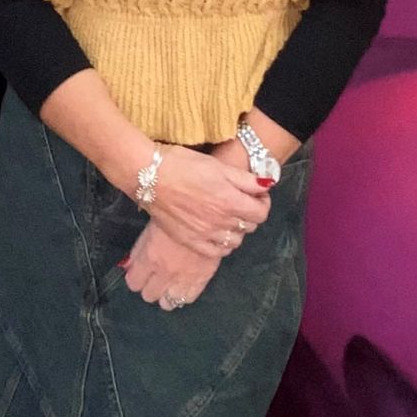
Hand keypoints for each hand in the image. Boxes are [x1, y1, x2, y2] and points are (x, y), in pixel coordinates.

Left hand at [123, 222, 218, 308]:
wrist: (209, 211)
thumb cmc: (177, 213)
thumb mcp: (151, 227)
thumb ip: (138, 250)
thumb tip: (129, 265)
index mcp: (150, 257)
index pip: (133, 283)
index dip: (135, 277)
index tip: (138, 272)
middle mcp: (165, 272)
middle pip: (149, 295)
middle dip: (149, 286)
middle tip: (154, 276)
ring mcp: (184, 278)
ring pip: (167, 303)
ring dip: (166, 293)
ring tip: (169, 282)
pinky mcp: (202, 278)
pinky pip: (188, 299)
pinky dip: (184, 294)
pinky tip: (183, 284)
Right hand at [146, 145, 271, 261]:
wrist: (149, 176)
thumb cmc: (183, 165)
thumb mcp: (218, 166)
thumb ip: (246, 180)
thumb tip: (268, 185)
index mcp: (230, 201)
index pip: (261, 213)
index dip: (262, 203)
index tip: (256, 195)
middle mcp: (221, 222)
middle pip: (250, 227)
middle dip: (250, 214)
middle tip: (240, 202)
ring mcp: (206, 235)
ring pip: (235, 241)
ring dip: (236, 230)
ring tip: (226, 216)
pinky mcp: (191, 242)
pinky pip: (217, 252)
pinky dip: (222, 244)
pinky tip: (216, 232)